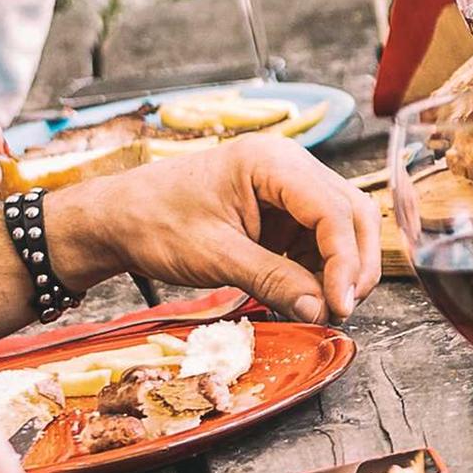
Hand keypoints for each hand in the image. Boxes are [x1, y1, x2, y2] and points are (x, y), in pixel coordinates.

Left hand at [68, 135, 379, 320]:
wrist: (118, 218)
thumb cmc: (155, 224)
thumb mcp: (214, 257)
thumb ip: (272, 280)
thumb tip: (322, 310)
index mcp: (271, 162)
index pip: (333, 210)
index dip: (346, 261)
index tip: (338, 306)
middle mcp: (288, 166)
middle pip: (351, 212)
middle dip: (355, 264)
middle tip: (342, 309)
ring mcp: (286, 186)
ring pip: (342, 226)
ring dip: (341, 268)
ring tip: (323, 307)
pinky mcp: (280, 210)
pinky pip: (317, 238)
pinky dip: (320, 268)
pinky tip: (304, 294)